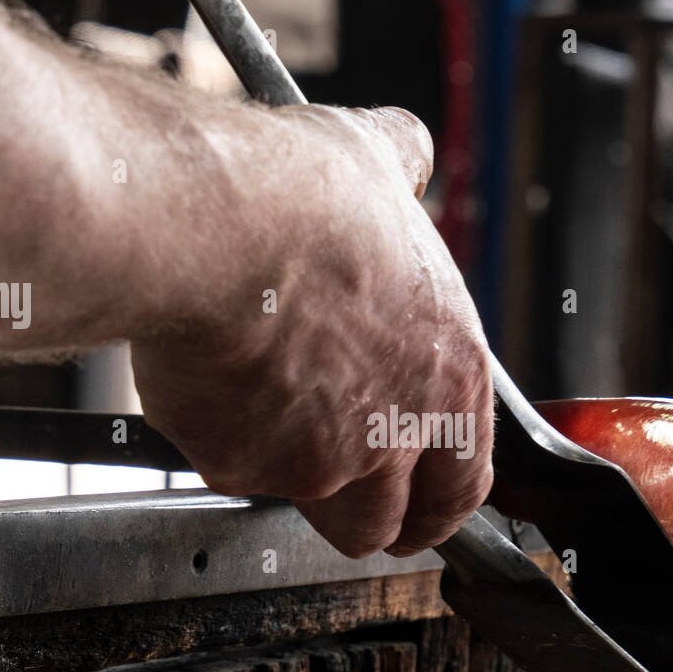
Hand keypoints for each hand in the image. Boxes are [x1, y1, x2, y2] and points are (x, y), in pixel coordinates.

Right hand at [131, 105, 492, 557]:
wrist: (213, 229)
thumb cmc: (300, 198)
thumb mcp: (380, 160)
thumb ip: (406, 168)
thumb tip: (408, 149)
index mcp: (449, 373)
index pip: (463, 482)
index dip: (435, 502)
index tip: (416, 507)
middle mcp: (395, 430)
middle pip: (387, 522)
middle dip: (364, 515)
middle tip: (333, 484)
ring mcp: (321, 461)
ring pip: (308, 508)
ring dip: (290, 478)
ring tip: (260, 411)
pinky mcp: (245, 467)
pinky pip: (229, 467)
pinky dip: (218, 436)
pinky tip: (208, 375)